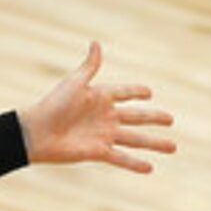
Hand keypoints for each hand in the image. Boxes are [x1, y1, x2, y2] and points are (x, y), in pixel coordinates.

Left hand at [17, 43, 175, 173]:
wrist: (36, 132)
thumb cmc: (53, 104)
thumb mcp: (74, 82)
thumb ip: (90, 66)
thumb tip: (96, 43)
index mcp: (100, 97)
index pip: (125, 93)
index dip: (136, 92)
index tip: (149, 93)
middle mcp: (105, 116)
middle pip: (137, 117)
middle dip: (154, 118)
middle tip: (171, 119)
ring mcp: (104, 135)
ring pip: (136, 139)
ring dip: (154, 143)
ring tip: (173, 147)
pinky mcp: (99, 152)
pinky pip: (121, 158)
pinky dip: (135, 163)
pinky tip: (150, 167)